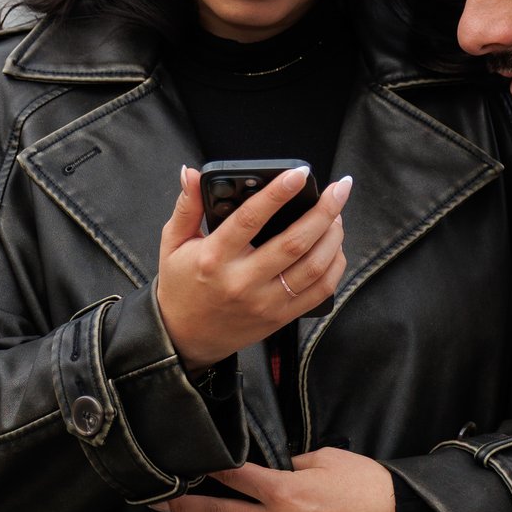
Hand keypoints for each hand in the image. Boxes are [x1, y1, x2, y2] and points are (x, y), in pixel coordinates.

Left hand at [147, 448, 399, 511]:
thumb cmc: (367, 485)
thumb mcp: (327, 458)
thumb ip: (291, 462)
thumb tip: (270, 466)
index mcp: (283, 489)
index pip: (231, 475)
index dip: (202, 469)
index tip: (176, 465)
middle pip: (218, 511)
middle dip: (182, 504)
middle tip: (151, 500)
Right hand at [154, 166, 351, 372]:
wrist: (185, 338)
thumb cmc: (181, 286)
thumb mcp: (173, 244)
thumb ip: (187, 207)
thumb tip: (190, 174)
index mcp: (215, 257)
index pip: (250, 218)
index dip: (278, 193)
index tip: (299, 173)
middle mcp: (242, 281)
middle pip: (294, 242)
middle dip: (324, 211)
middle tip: (338, 189)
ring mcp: (265, 302)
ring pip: (314, 266)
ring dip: (333, 236)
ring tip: (337, 215)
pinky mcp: (281, 317)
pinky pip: (320, 291)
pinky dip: (334, 266)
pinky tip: (334, 247)